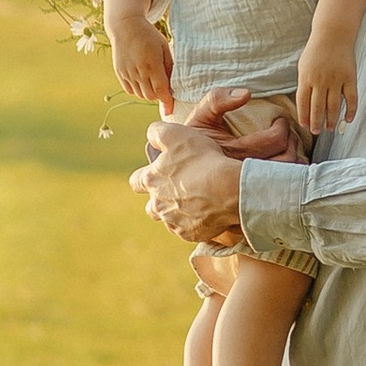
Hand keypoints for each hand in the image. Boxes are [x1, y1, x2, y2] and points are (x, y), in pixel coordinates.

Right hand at [107, 6, 175, 106]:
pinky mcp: (119, 73)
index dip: (167, 102)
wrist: (126, 27)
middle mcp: (138, 71)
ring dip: (148, 92)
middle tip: (163, 86)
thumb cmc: (149, 35)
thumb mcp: (164, 48)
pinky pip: (130, 90)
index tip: (170, 111)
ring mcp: (127, 73)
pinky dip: (137, 89)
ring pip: (140, 94)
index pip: (161, 90)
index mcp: (152, 64)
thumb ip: (169, 67)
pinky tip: (142, 79)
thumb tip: (172, 86)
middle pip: (150, 96)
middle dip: (159, 95)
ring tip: (152, 80)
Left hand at [137, 111, 248, 250]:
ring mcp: (174, 222)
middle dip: (161, 200)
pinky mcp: (192, 234)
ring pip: (171, 219)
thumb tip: (151, 135)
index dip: (144, 177)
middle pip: (152, 206)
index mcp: (151, 181)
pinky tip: (208, 212)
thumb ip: (157, 132)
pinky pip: (190, 229)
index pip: (136, 181)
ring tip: (197, 201)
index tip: (155, 174)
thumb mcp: (176, 134)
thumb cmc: (202, 160)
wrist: (229, 189)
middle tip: (179, 190)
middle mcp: (158, 205)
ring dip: (179, 212)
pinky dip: (196, 222)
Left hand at [294, 26, 358, 134]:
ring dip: (331, 120)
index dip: (304, 116)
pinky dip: (351, 111)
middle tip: (316, 132)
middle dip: (316, 123)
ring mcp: (336, 80)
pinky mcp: (350, 78)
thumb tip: (305, 105)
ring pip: (334, 106)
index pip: (303, 103)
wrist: (333, 34)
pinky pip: (351, 99)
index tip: (305, 125)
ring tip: (329, 128)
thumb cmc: (316, 50)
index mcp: (306, 77)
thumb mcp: (304, 65)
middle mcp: (320, 80)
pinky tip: (348, 119)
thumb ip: (304, 84)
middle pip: (318, 108)